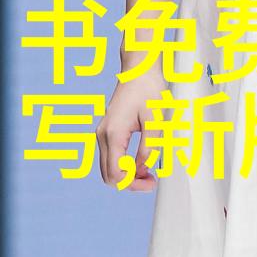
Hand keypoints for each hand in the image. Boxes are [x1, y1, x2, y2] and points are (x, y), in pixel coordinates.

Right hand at [96, 72, 162, 190]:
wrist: (139, 71)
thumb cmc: (149, 91)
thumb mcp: (154, 121)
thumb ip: (149, 148)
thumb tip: (143, 170)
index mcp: (113, 134)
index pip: (115, 174)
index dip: (133, 184)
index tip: (152, 182)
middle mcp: (102, 136)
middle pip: (108, 175)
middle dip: (129, 183)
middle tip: (152, 180)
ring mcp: (102, 134)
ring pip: (108, 168)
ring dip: (126, 175)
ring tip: (148, 172)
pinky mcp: (106, 132)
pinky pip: (111, 158)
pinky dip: (123, 166)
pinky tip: (140, 162)